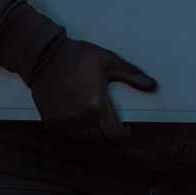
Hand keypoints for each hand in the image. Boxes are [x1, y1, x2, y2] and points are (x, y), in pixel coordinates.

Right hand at [28, 38, 157, 141]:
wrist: (43, 56)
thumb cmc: (77, 57)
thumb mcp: (109, 61)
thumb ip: (132, 75)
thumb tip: (152, 86)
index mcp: (96, 106)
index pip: (113, 134)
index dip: (122, 133)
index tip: (125, 127)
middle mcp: (79, 118)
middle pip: (99, 138)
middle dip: (107, 132)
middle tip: (110, 120)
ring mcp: (63, 121)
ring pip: (83, 137)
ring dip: (92, 131)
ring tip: (94, 117)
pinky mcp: (50, 121)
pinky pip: (67, 133)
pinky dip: (75, 129)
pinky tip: (78, 115)